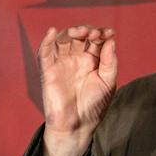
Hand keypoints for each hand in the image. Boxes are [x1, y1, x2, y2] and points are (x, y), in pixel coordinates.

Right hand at [35, 24, 118, 155]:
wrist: (77, 125)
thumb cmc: (94, 105)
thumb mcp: (108, 82)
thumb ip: (109, 62)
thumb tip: (111, 40)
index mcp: (92, 60)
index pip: (95, 40)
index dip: (102, 33)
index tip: (110, 33)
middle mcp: (76, 58)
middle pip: (79, 36)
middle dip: (87, 31)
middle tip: (94, 33)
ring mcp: (62, 63)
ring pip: (63, 40)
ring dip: (70, 32)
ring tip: (80, 32)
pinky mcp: (48, 70)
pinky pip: (44, 52)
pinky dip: (46, 40)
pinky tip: (52, 32)